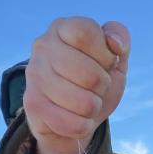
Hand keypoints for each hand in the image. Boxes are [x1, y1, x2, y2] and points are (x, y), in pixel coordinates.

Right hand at [23, 17, 130, 153]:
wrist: (73, 116)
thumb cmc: (95, 80)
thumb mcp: (114, 57)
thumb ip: (120, 37)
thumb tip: (115, 43)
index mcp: (62, 28)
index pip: (86, 32)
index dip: (105, 54)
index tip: (105, 62)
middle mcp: (43, 46)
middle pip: (90, 75)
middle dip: (103, 86)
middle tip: (95, 86)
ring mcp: (34, 75)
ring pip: (85, 103)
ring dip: (93, 107)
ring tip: (84, 100)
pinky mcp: (33, 104)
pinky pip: (75, 124)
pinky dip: (83, 125)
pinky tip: (75, 117)